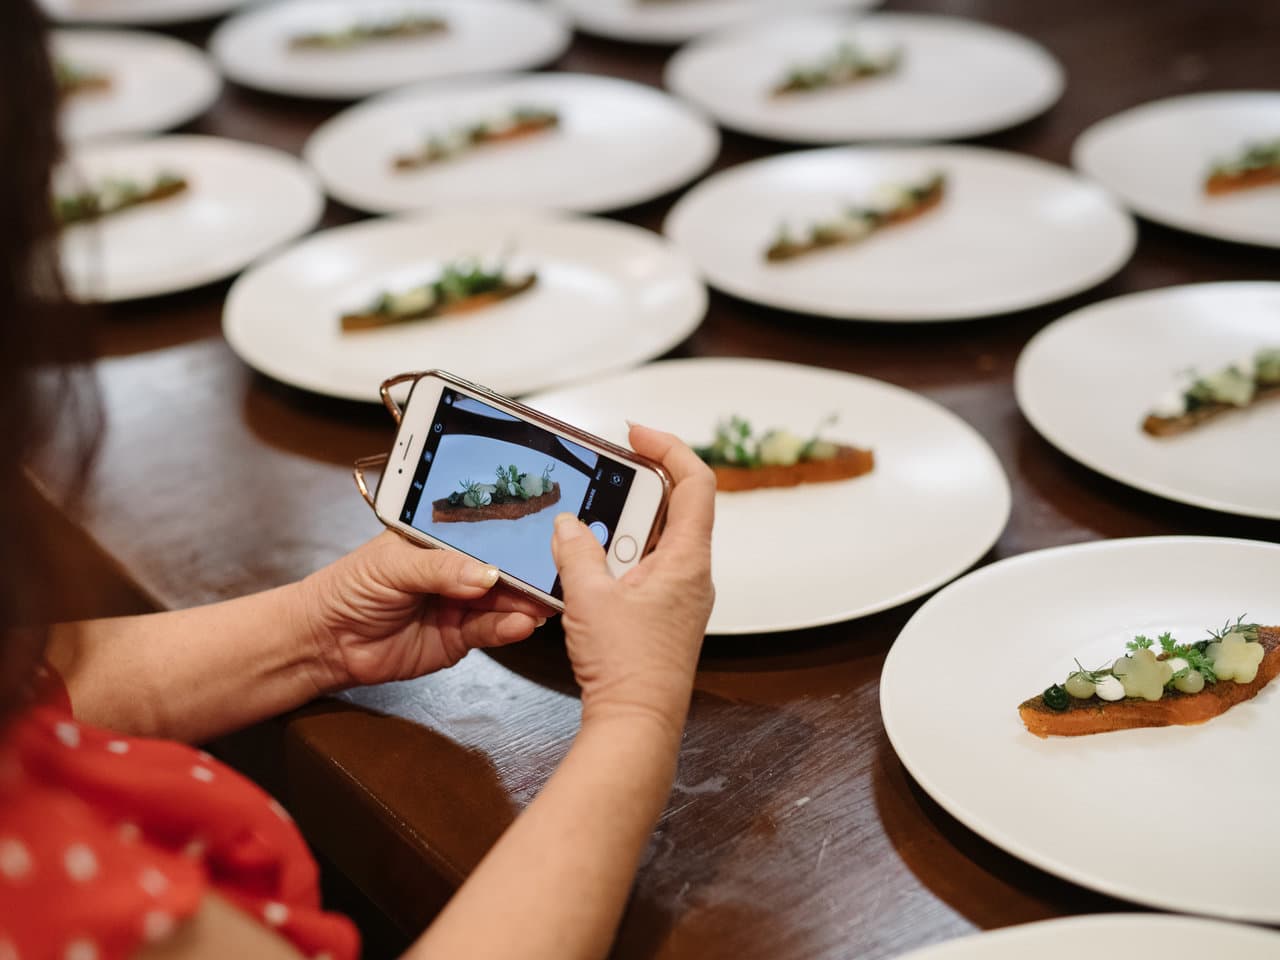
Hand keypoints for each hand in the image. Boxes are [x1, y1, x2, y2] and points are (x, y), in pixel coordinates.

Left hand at [301, 532, 550, 690]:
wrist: (326, 642)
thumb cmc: (350, 588)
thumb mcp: (392, 566)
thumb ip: (440, 569)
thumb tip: (486, 574)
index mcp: (441, 538)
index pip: (483, 530)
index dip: (511, 532)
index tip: (541, 534)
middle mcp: (457, 569)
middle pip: (501, 567)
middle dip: (527, 570)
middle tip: (554, 572)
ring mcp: (462, 603)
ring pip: (503, 600)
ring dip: (525, 601)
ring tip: (544, 601)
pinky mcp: (461, 637)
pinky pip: (491, 631)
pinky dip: (509, 628)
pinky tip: (522, 623)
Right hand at [551, 423, 715, 735]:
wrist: (637, 723)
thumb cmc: (627, 668)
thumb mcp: (589, 599)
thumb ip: (576, 551)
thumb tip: (568, 524)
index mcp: (687, 560)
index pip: (696, 483)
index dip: (669, 448)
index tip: (636, 434)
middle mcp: (692, 573)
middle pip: (676, 505)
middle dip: (637, 484)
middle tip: (602, 472)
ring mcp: (680, 594)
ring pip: (657, 537)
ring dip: (623, 522)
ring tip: (587, 520)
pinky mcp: (664, 613)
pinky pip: (646, 565)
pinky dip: (621, 552)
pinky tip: (589, 561)